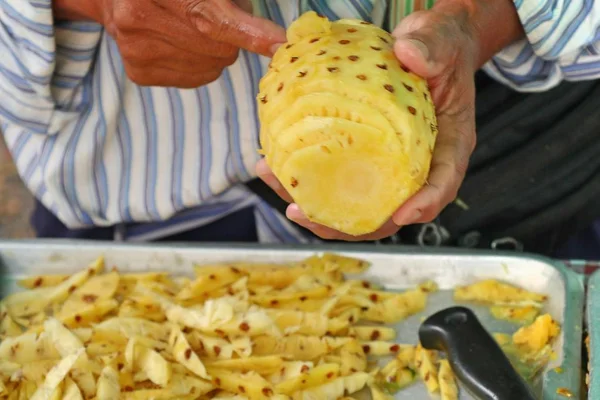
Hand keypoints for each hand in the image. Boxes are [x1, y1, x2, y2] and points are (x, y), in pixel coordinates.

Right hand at [54, 0, 285, 87]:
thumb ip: (231, 0)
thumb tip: (267, 35)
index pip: (212, 18)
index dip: (249, 32)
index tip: (279, 43)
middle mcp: (140, 19)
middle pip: (218, 48)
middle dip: (232, 35)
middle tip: (215, 14)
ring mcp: (137, 50)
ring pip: (211, 67)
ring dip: (216, 50)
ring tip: (190, 26)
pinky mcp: (139, 73)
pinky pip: (196, 78)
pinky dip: (200, 63)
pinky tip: (180, 42)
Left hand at [256, 3, 477, 240]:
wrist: (426, 49)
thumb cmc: (441, 51)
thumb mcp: (442, 42)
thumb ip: (431, 48)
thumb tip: (407, 52)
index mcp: (447, 146)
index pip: (442, 182)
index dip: (425, 203)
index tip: (401, 216)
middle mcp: (417, 165)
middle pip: (390, 210)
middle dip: (351, 223)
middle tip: (309, 216)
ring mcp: (387, 165)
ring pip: (357, 204)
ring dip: (318, 209)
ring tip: (283, 197)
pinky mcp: (363, 157)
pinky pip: (339, 179)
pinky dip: (309, 182)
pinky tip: (276, 169)